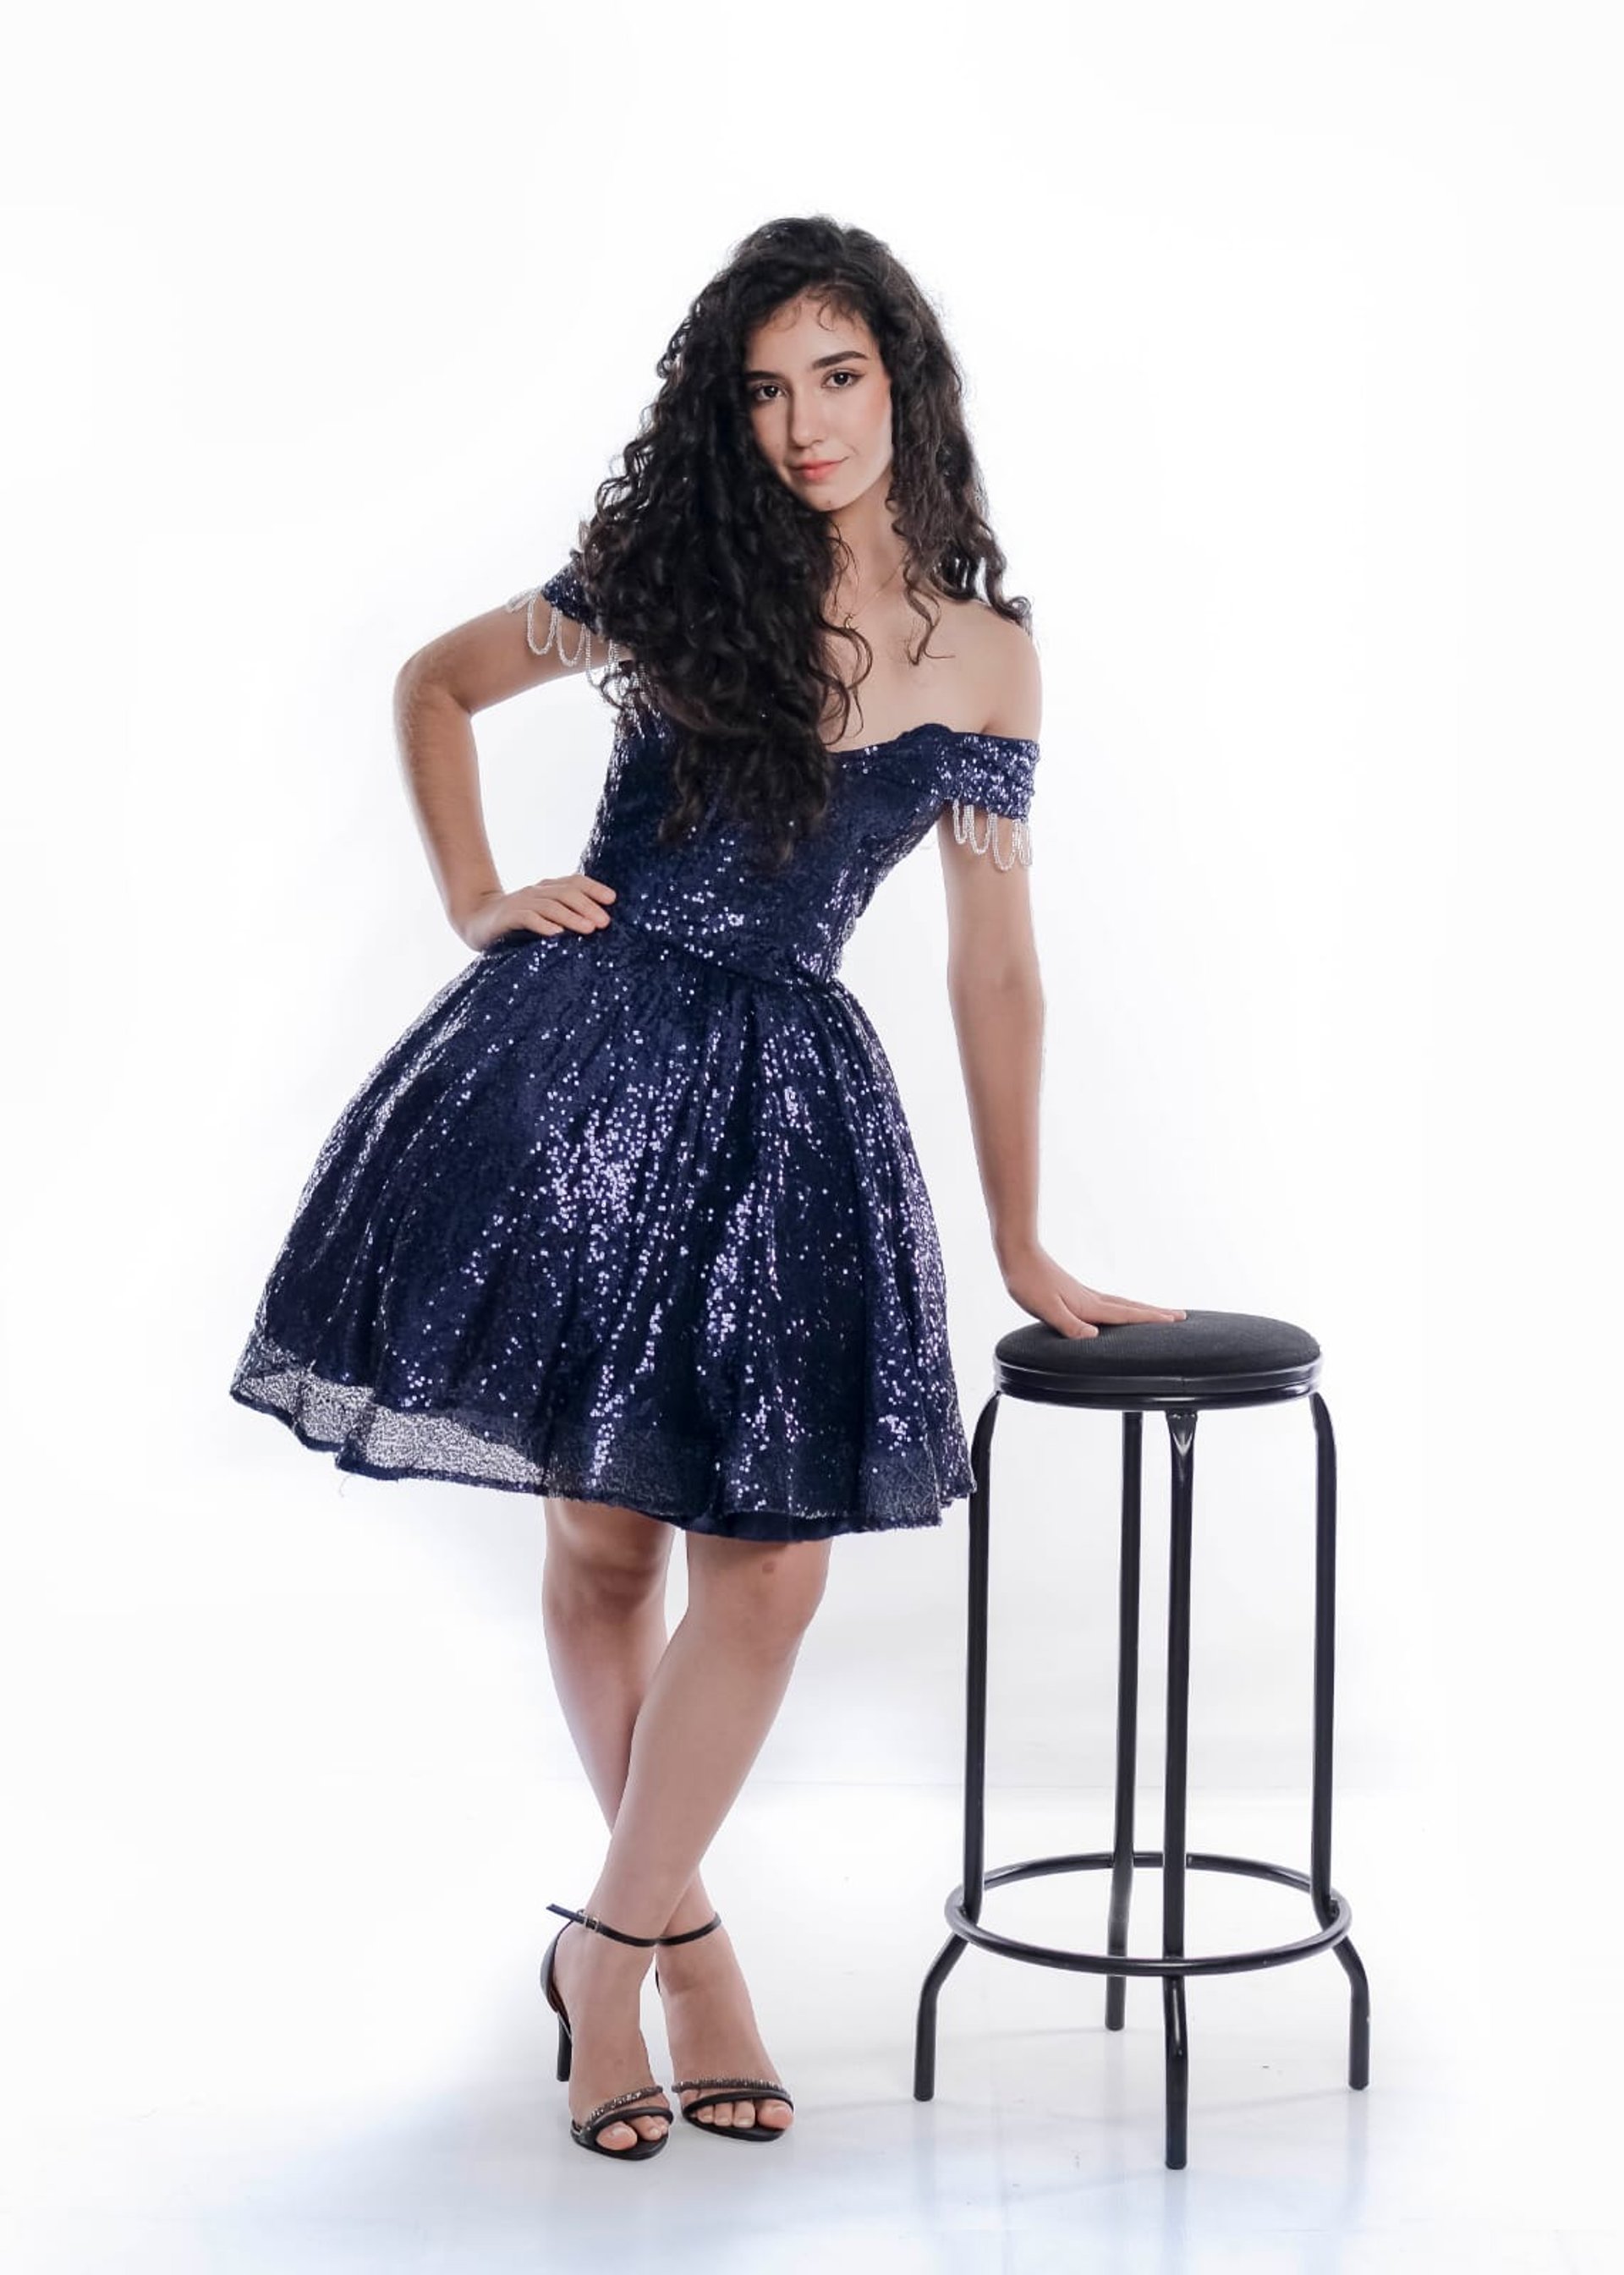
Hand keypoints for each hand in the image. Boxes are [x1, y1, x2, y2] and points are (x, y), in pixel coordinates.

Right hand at [457, 872, 617, 951]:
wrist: (475, 921)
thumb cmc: (516, 922)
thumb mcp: (543, 915)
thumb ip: (565, 915)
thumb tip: (598, 924)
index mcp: (547, 889)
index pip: (574, 882)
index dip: (593, 888)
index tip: (612, 899)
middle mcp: (536, 891)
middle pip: (566, 893)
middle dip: (588, 906)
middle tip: (605, 922)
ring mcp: (521, 902)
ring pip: (550, 906)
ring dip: (571, 917)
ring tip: (589, 929)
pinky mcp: (508, 917)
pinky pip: (528, 918)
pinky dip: (543, 925)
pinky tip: (557, 934)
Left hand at [999, 1241, 1186, 1340]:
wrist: (1018, 1253)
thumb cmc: (1028, 1282)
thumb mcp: (1045, 1308)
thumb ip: (1068, 1325)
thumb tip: (1093, 1338)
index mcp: (1088, 1305)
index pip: (1126, 1314)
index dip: (1151, 1319)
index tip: (1175, 1320)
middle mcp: (1091, 1298)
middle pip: (1131, 1307)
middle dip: (1156, 1313)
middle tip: (1181, 1316)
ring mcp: (1084, 1294)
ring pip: (1121, 1303)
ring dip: (1141, 1309)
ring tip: (1157, 1314)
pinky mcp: (1075, 1292)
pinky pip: (1108, 1302)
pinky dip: (1122, 1307)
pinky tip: (1116, 1311)